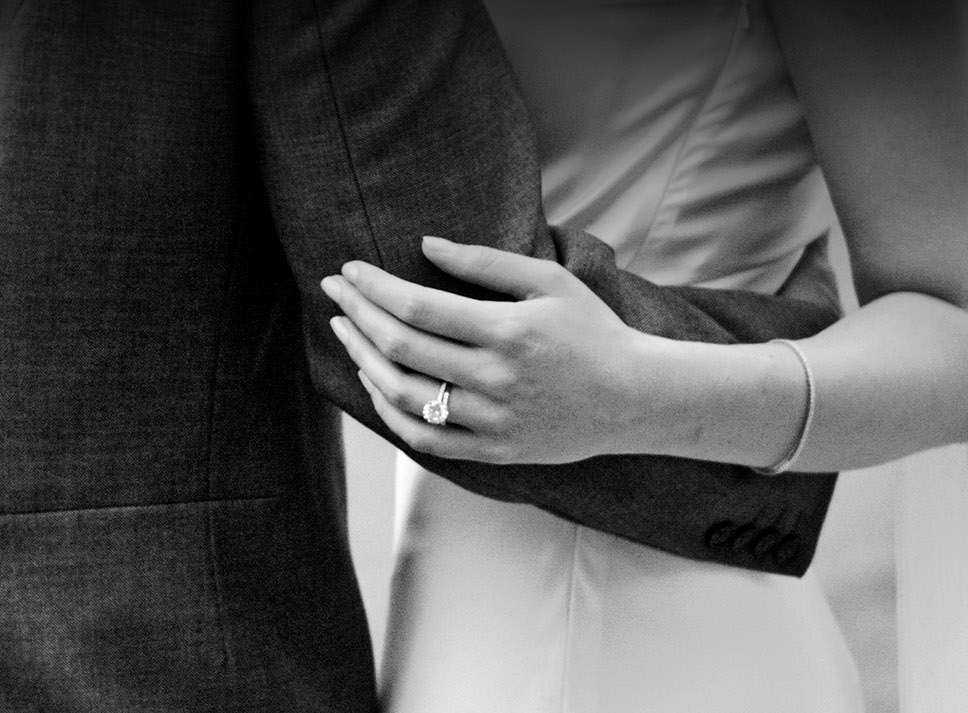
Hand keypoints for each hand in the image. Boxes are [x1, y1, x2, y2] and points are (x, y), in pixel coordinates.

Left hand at [320, 236, 664, 463]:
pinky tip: (374, 381)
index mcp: (508, 330)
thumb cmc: (591, 330)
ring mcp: (492, 420)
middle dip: (357, 314)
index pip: (418, 306)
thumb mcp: (548, 281)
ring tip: (346, 332)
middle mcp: (496, 378)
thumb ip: (484, 262)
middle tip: (333, 292)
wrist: (635, 399)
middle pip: (401, 347)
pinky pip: (423, 437)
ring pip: (404, 394)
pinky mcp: (493, 450)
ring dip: (364, 360)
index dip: (373, 287)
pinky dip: (389, 410)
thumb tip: (424, 244)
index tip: (349, 271)